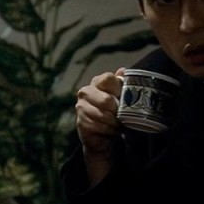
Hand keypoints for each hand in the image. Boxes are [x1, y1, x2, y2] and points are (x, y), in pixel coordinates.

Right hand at [75, 67, 125, 183]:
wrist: (103, 133)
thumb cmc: (114, 111)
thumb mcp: (122, 96)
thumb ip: (123, 83)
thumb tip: (122, 70)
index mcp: (98, 82)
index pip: (108, 79)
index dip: (118, 90)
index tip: (123, 98)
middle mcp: (86, 91)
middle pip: (106, 100)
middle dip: (118, 111)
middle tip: (122, 115)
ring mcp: (81, 106)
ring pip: (103, 115)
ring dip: (114, 122)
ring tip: (118, 124)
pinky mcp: (80, 121)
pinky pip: (98, 126)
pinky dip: (108, 130)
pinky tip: (111, 129)